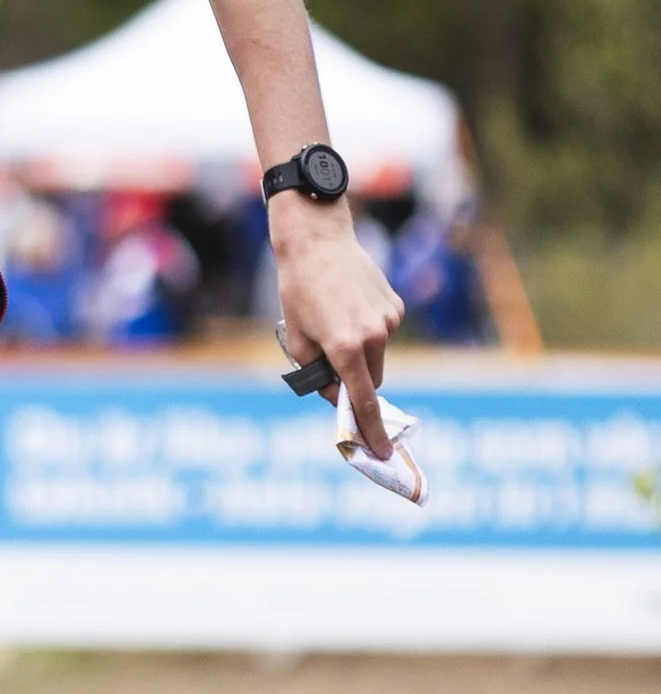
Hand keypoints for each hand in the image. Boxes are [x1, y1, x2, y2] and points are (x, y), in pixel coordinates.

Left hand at [271, 196, 402, 457]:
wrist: (318, 242)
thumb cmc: (298, 290)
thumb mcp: (296, 338)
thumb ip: (317, 373)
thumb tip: (337, 395)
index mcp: (345, 348)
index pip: (363, 400)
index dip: (372, 429)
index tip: (381, 451)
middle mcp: (373, 337)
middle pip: (371, 381)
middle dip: (355, 382)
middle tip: (329, 363)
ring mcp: (389, 321)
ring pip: (378, 358)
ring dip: (360, 355)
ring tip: (334, 321)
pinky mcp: (396, 306)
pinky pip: (383, 334)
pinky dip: (369, 332)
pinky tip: (348, 306)